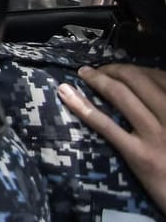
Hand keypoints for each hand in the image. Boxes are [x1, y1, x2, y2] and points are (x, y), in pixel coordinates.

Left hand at [60, 64, 165, 210]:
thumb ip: (164, 107)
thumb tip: (148, 88)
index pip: (157, 76)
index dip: (133, 68)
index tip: (118, 68)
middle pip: (136, 79)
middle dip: (112, 69)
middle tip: (96, 70)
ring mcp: (156, 135)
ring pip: (121, 95)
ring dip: (97, 79)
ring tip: (83, 74)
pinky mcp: (139, 155)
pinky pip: (106, 125)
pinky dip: (83, 106)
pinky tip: (67, 94)